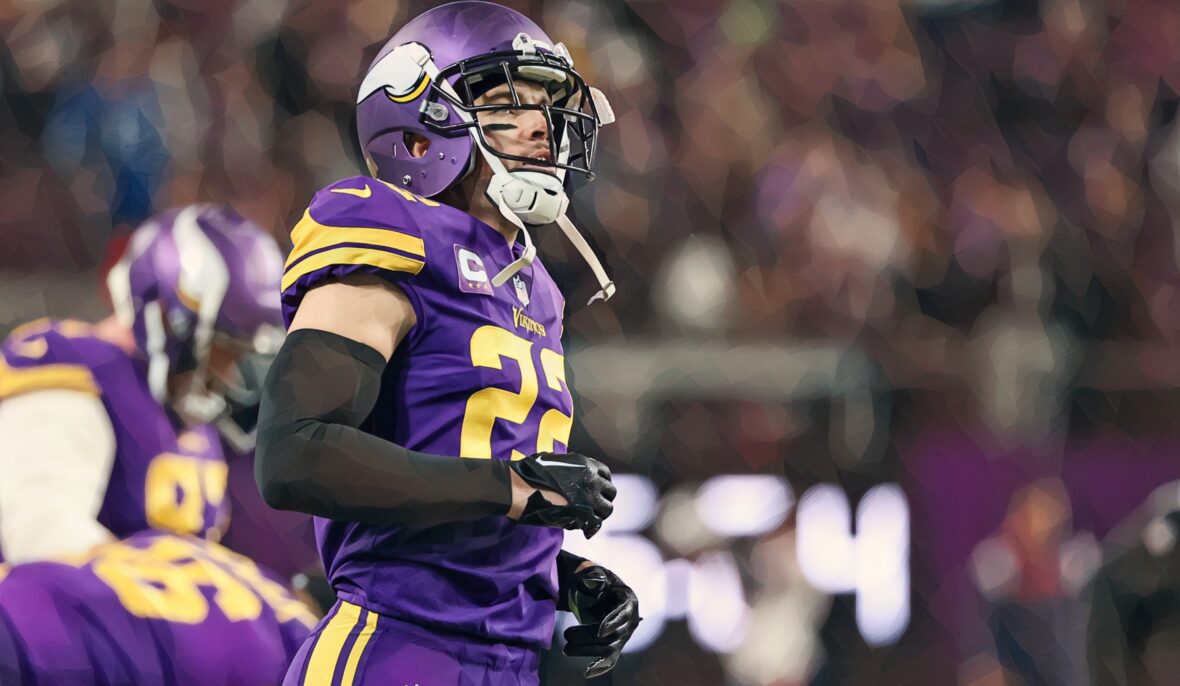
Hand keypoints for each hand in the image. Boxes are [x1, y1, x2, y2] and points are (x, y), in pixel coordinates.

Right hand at [506, 451, 614, 536]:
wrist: (522, 488)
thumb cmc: (532, 472)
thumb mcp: (554, 460)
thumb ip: (569, 466)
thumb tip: (572, 473)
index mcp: (586, 465)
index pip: (605, 474)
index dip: (602, 483)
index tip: (597, 490)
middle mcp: (592, 480)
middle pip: (610, 492)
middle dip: (603, 499)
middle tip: (595, 506)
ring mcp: (589, 498)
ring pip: (606, 509)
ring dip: (599, 514)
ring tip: (589, 518)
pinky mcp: (582, 515)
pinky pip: (595, 524)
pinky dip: (591, 527)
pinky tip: (585, 530)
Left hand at [562, 563, 640, 677]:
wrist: (596, 589)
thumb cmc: (597, 580)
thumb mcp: (596, 574)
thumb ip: (595, 577)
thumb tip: (596, 580)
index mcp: (628, 600)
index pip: (624, 613)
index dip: (613, 622)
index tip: (600, 631)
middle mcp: (630, 620)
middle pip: (613, 633)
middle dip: (589, 636)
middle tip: (567, 635)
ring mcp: (623, 634)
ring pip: (608, 647)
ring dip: (587, 649)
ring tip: (566, 648)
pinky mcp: (615, 644)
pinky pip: (610, 659)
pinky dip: (600, 667)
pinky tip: (588, 673)